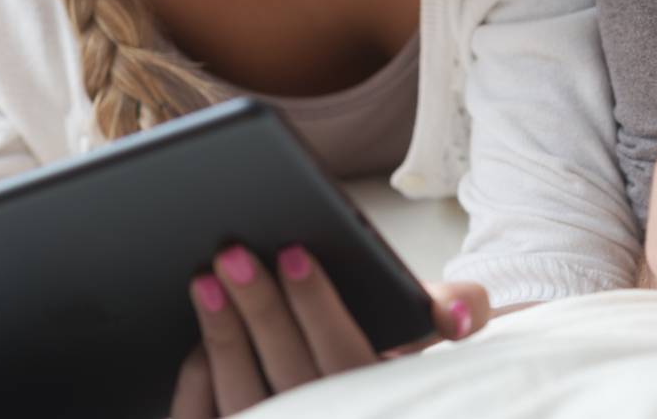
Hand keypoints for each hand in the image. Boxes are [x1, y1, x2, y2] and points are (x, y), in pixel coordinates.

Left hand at [170, 244, 487, 417]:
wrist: (354, 399)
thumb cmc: (378, 350)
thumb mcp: (422, 325)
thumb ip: (456, 307)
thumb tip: (459, 314)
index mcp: (380, 402)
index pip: (344, 360)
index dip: (317, 307)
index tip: (293, 253)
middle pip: (288, 378)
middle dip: (259, 309)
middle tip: (234, 253)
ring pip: (242, 399)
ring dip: (221, 336)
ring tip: (206, 280)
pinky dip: (198, 380)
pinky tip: (196, 335)